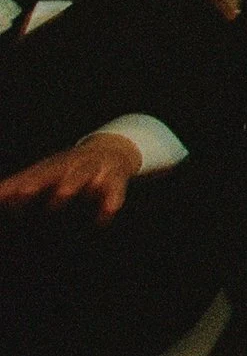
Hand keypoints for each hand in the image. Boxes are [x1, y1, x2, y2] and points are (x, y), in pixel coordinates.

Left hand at [0, 134, 142, 219]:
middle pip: (54, 171)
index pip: (31, 175)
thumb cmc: (71, 168)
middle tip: (23, 192)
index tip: (4, 196)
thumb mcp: (47, 172)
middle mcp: (73, 164)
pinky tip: (104, 216)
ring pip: (82, 173)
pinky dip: (110, 201)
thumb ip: (19, 186)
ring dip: (71, 183)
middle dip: (39, 181)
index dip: (16, 185)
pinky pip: (114, 188)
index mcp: (53, 166)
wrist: (115, 149)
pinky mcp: (116, 177)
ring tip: (61, 195)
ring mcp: (95, 168)